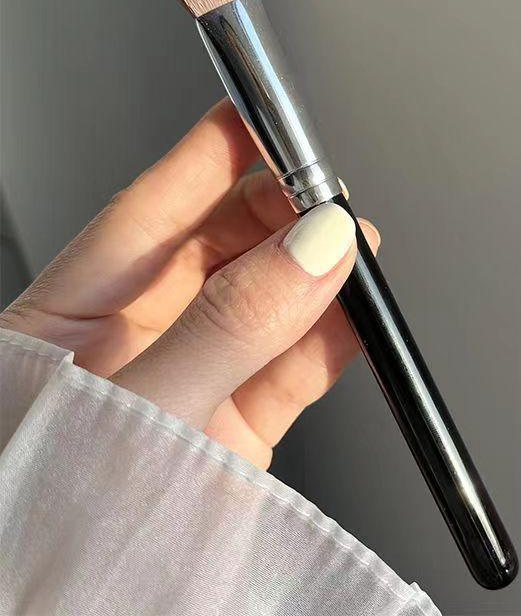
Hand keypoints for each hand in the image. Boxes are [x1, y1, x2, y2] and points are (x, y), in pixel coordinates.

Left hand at [0, 100, 378, 467]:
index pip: (155, 208)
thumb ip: (229, 327)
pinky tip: (358, 315)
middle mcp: (140, 336)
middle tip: (330, 198)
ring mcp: (197, 376)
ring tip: (357, 249)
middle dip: (283, 213)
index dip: (214, 155)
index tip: (264, 115)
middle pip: (225, 245)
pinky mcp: (240, 424)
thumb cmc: (50, 516)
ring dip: (318, 271)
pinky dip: (335, 336)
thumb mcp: (140, 408)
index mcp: (76, 313)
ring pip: (271, 299)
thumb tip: (312, 250)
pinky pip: (297, 362)